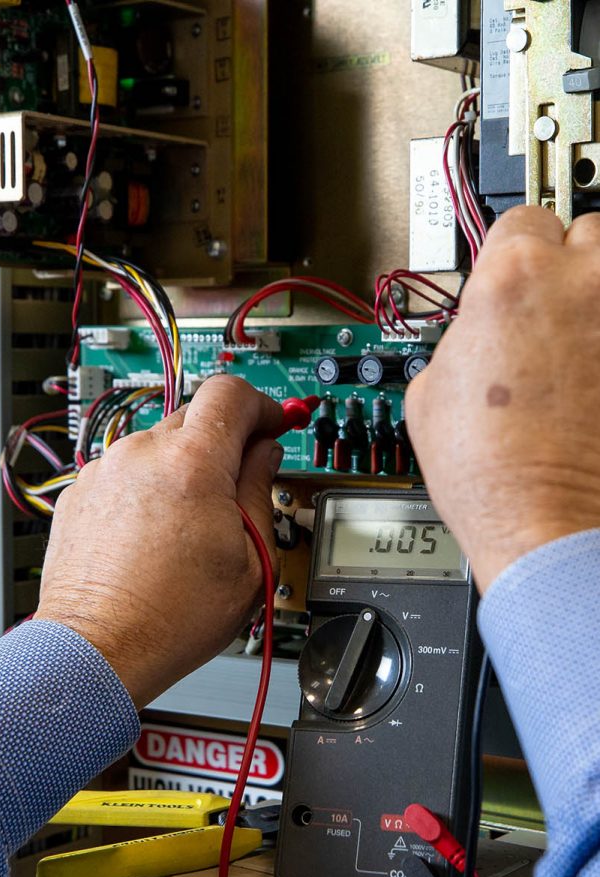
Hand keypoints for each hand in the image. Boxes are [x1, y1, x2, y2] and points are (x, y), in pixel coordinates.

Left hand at [36, 376, 284, 706]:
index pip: (232, 393)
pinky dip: (142, 493)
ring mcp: (103, 473)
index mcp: (191, 462)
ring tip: (188, 529)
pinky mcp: (79, 495)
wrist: (99, 649)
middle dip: (222, 445)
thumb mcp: (251, 559)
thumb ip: (260, 491)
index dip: (261, 405)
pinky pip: (122, 476)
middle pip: (194, 418)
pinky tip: (151, 537)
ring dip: (178, 472)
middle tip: (236, 488)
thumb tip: (265, 456)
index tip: (270, 424)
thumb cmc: (171, 618)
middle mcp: (140, 455)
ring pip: (155, 449)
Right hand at [407, 206, 599, 591]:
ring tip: (581, 343)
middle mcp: (584, 283)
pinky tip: (596, 381)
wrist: (548, 521)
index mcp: (513, 279)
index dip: (508, 253)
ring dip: (598, 297)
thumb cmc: (489, 469)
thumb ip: (462, 334)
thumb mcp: (429, 388)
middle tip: (547, 311)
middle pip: (586, 231)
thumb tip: (479, 331)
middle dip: (564, 267)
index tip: (509, 274)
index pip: (519, 220)